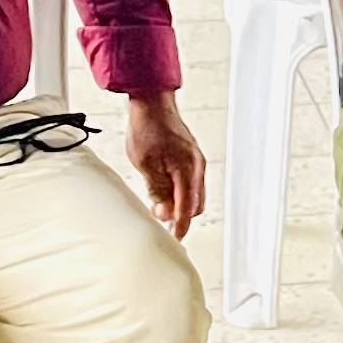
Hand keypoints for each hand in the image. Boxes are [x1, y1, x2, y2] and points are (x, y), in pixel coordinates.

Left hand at [124, 93, 206, 234]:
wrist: (152, 102)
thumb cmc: (147, 128)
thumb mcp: (145, 164)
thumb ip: (158, 190)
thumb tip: (165, 212)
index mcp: (188, 169)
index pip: (187, 208)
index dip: (180, 227)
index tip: (174, 241)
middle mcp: (197, 166)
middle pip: (195, 205)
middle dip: (179, 216)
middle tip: (158, 218)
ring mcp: (196, 161)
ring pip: (194, 194)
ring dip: (179, 204)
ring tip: (158, 204)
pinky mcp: (191, 157)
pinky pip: (191, 183)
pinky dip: (180, 192)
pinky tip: (163, 189)